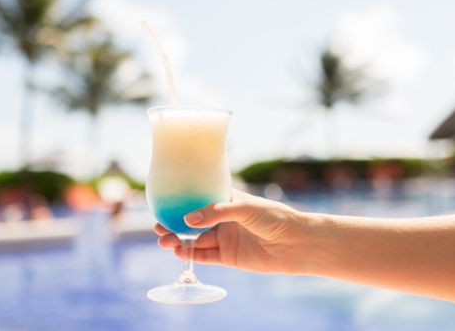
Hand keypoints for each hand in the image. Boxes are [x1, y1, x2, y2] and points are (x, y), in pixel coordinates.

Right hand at [154, 189, 315, 273]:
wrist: (297, 243)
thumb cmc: (275, 217)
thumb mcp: (245, 208)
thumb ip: (216, 213)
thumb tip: (187, 220)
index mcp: (228, 200)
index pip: (200, 198)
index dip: (182, 201)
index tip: (163, 202)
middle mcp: (224, 219)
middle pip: (194, 221)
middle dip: (175, 223)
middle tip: (157, 226)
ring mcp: (226, 237)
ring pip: (197, 239)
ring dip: (179, 239)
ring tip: (163, 240)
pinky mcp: (229, 256)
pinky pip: (206, 255)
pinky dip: (192, 254)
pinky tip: (178, 251)